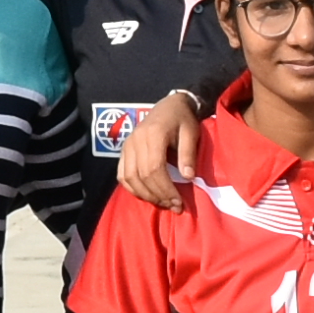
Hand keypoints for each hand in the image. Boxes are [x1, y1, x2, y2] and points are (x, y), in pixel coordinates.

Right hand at [113, 88, 204, 209]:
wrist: (169, 106)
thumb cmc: (182, 119)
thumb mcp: (191, 132)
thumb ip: (188, 154)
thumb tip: (188, 178)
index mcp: (153, 134)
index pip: (154, 168)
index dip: (165, 189)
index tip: (178, 202)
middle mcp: (135, 140)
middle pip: (142, 176)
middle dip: (158, 195)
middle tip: (174, 207)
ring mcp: (127, 145)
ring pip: (129, 178)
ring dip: (146, 195)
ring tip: (163, 203)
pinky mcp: (123, 150)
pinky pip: (122, 175)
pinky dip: (132, 189)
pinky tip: (147, 196)